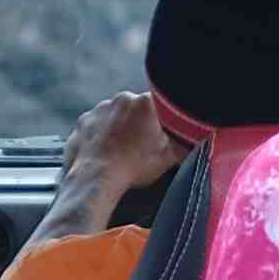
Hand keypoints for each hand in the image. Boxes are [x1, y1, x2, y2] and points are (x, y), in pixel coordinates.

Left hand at [51, 89, 176, 233]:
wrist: (96, 179)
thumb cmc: (133, 167)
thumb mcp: (169, 158)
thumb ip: (184, 143)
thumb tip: (196, 139)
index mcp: (144, 103)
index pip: (161, 104)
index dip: (163, 119)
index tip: (161, 133)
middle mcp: (120, 100)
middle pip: (135, 108)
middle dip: (139, 124)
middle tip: (142, 145)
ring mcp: (98, 110)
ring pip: (114, 116)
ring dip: (118, 129)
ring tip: (122, 152)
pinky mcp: (82, 123)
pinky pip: (95, 127)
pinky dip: (100, 137)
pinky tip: (105, 154)